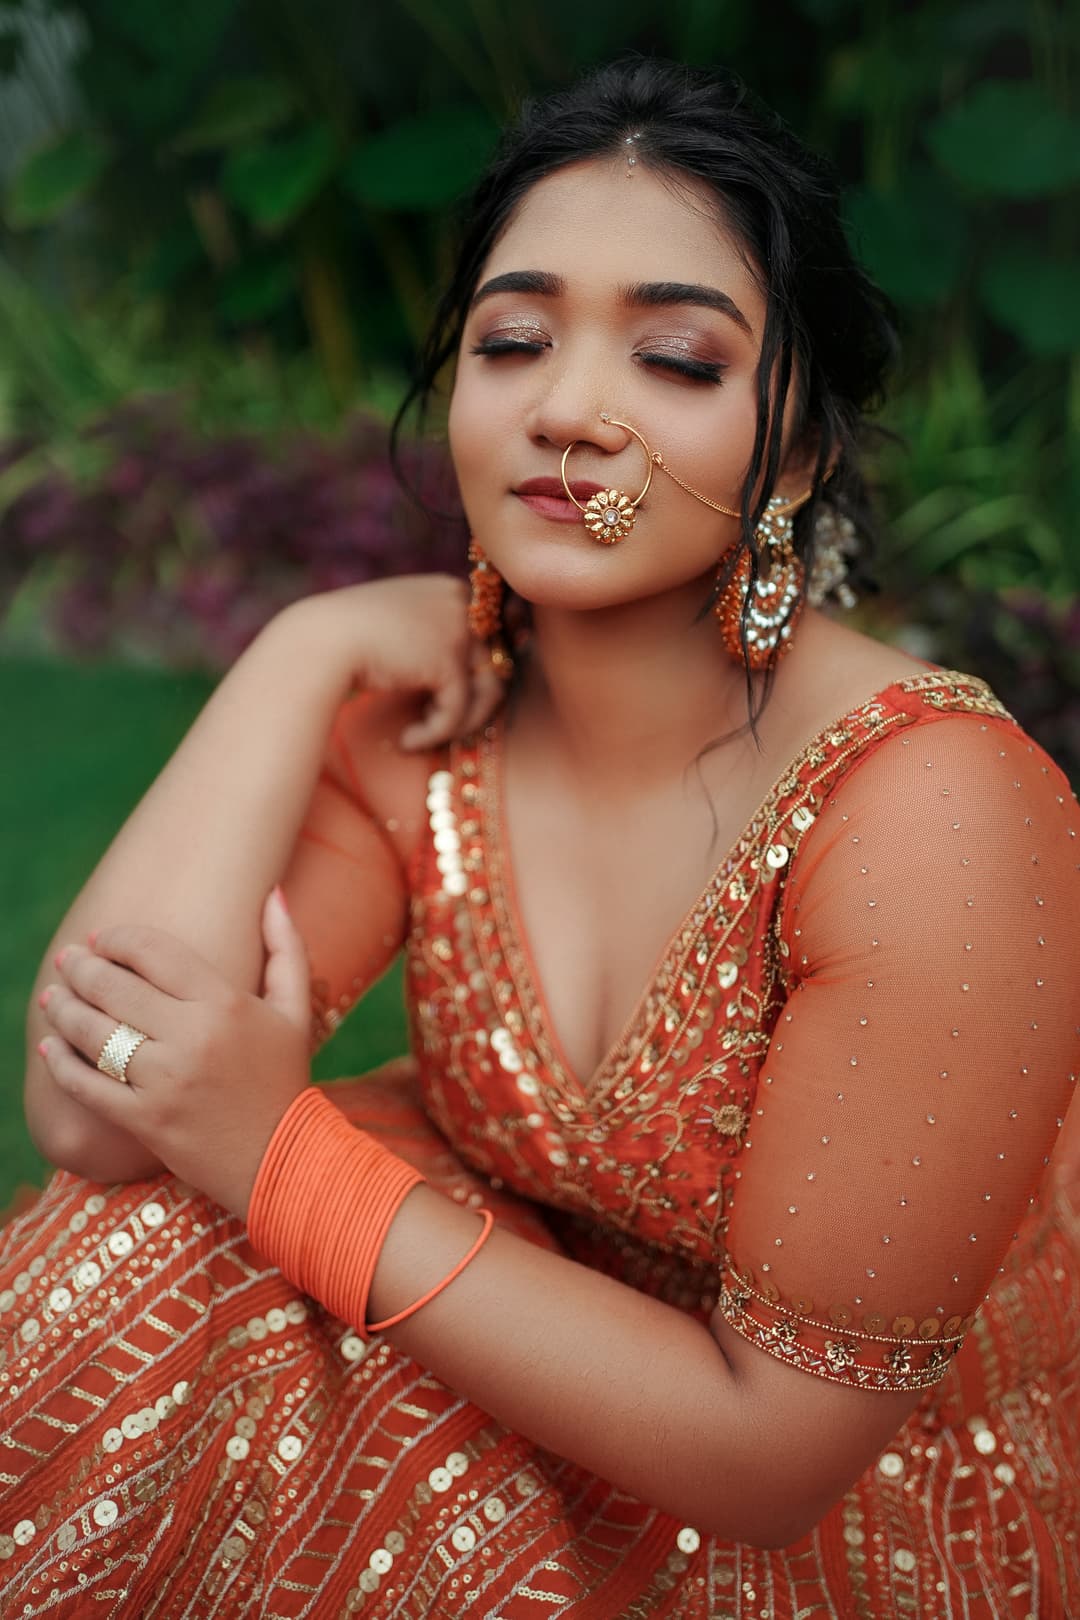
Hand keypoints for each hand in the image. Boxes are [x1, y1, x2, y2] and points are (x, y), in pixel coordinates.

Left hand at [36, 889, 310, 1219]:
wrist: (285, 1160)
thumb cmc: (286, 1079)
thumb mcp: (296, 1009)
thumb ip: (286, 946)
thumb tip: (273, 894)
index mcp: (226, 1004)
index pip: (156, 952)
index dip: (121, 939)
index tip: (106, 938)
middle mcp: (192, 1037)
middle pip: (116, 988)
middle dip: (82, 968)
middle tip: (68, 959)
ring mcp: (165, 1081)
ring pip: (96, 1033)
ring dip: (65, 1009)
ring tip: (52, 997)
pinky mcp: (144, 1120)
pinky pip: (89, 1085)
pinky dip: (62, 1064)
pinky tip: (50, 1045)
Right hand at [288, 573, 507, 751]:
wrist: (319, 641)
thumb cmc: (349, 639)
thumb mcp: (402, 628)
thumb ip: (436, 641)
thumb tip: (477, 680)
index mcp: (453, 590)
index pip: (491, 639)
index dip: (477, 677)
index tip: (447, 703)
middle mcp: (463, 602)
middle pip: (497, 664)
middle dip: (474, 703)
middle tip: (440, 725)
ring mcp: (459, 628)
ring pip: (490, 691)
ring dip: (460, 723)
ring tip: (424, 736)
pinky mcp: (448, 661)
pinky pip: (457, 711)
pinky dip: (435, 733)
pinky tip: (408, 740)